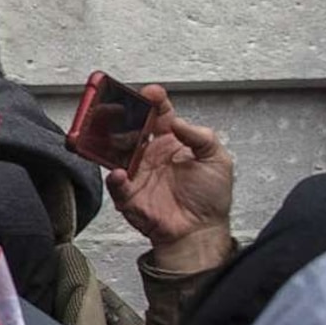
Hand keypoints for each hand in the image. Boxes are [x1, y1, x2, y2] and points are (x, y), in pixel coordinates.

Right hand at [107, 85, 234, 272]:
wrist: (201, 231)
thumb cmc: (210, 198)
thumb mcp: (218, 160)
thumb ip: (201, 137)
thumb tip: (179, 122)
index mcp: (172, 143)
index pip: (159, 115)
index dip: (153, 102)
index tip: (150, 93)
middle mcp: (150, 154)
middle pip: (129, 128)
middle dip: (119, 114)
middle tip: (114, 106)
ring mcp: (137, 173)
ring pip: (114, 150)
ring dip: (108, 140)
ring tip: (107, 133)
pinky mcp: (128, 194)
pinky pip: (115, 182)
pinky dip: (114, 177)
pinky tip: (120, 172)